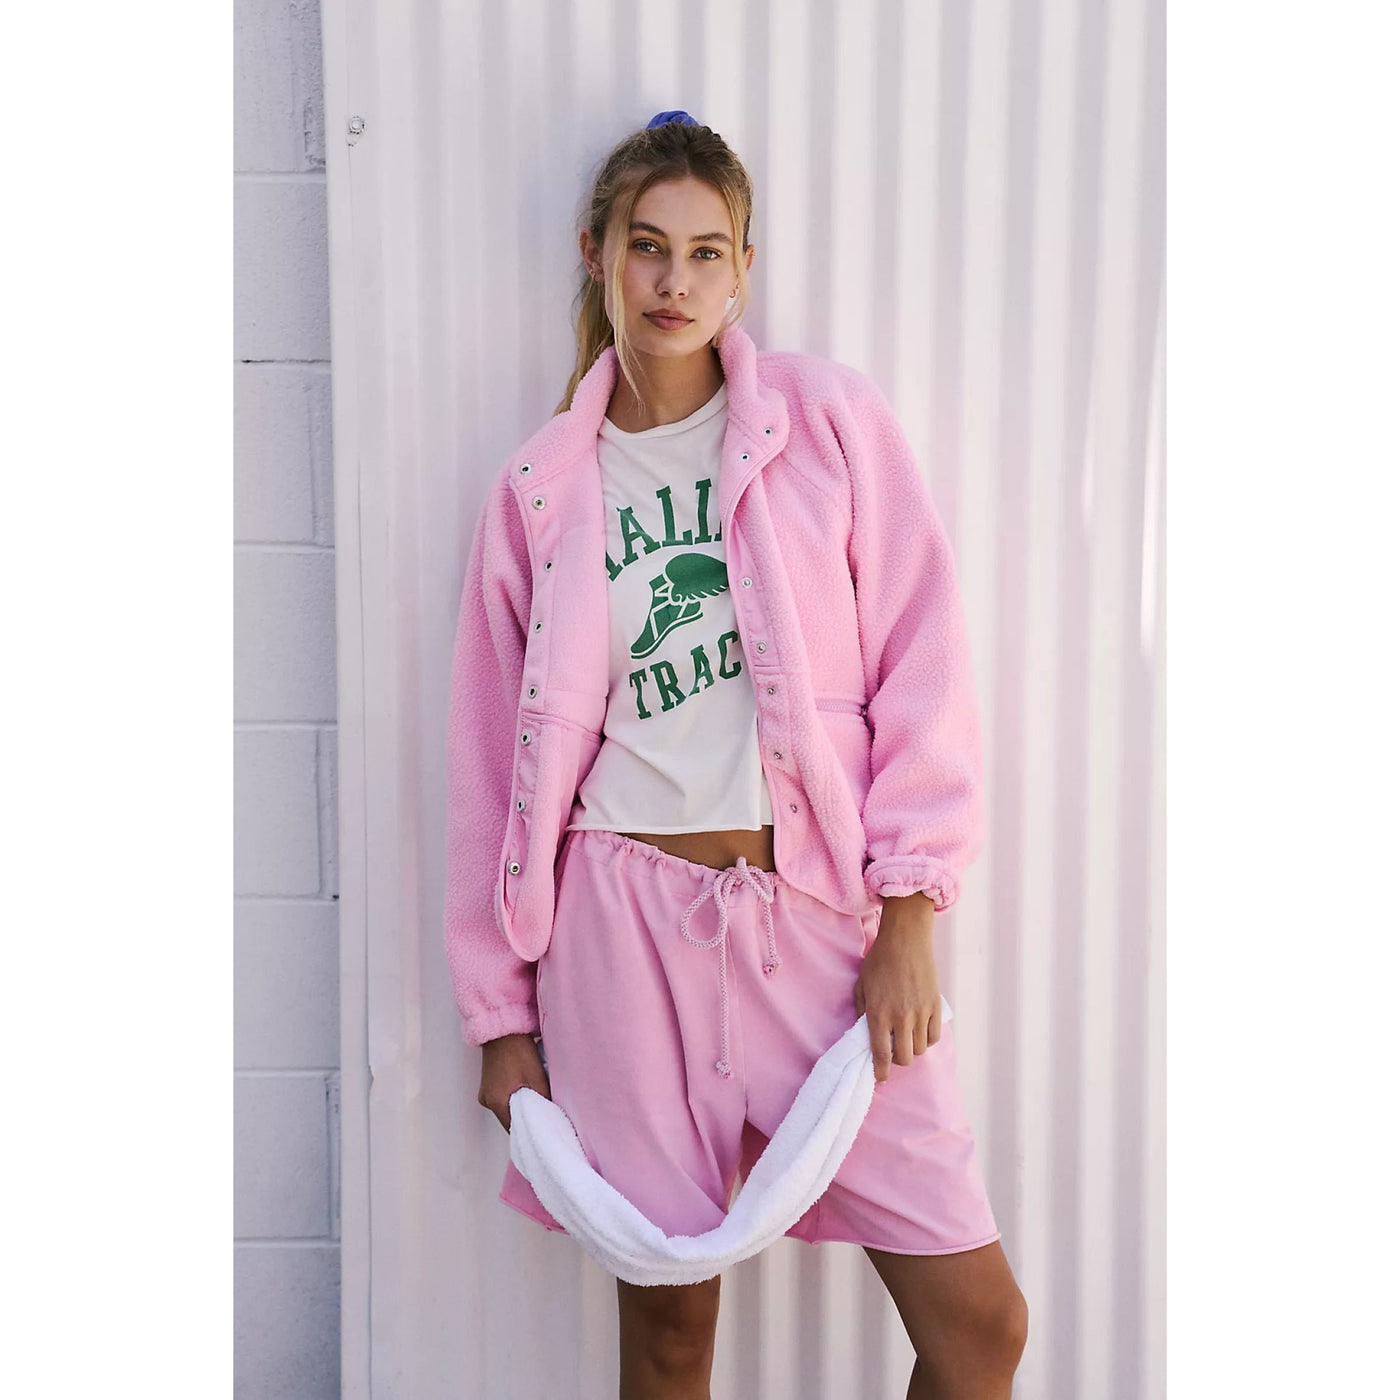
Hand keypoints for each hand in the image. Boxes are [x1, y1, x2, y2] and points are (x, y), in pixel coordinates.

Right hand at [478, 1032, 551, 1132]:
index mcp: (496, 1102)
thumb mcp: (536, 1076)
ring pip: (506, 1108)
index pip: (513, 1130)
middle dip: (525, 1119)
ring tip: (534, 1099)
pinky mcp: (488, 1083)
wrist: (503, 1028)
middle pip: (508, 1119)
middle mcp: (487, 1100)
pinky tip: (525, 1089)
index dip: (528, 1131)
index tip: (541, 1131)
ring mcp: (486, 1091)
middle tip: (541, 1116)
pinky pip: (502, 1098)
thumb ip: (543, 1099)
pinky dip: (513, 1097)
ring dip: (519, 1107)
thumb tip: (552, 1115)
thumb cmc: (518, 1049)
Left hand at [853, 894, 942, 1083]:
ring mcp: (921, 1013)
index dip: (881, 1071)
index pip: (880, 1054)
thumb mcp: (862, 986)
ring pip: (920, 1049)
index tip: (881, 1078)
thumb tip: (865, 1034)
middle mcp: (901, 1017)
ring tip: (906, 1037)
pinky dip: (927, 1039)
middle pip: (904, 1058)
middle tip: (893, 1051)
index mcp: (879, 1013)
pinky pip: (934, 1036)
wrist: (906, 940)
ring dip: (912, 1048)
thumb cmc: (879, 961)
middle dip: (897, 1060)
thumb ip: (863, 1012)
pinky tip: (919, 1031)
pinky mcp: (935, 1006)